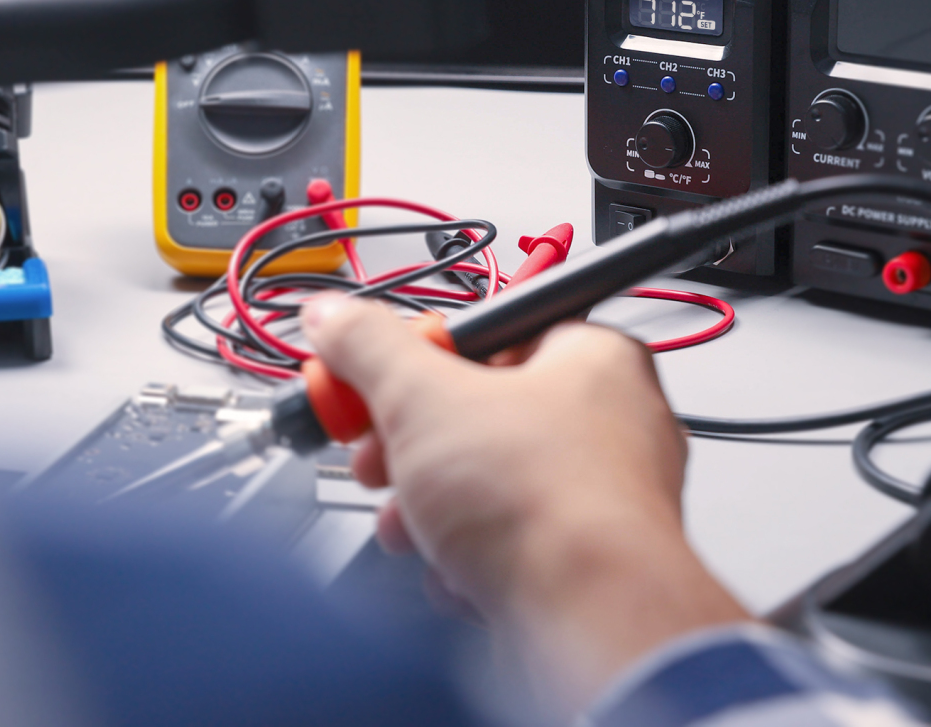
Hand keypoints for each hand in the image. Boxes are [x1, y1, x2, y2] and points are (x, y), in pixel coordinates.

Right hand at [301, 295, 749, 708]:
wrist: (589, 631)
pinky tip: (451, 565)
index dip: (414, 356)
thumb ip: (368, 346)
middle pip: (478, 411)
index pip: (486, 332)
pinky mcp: (584, 564)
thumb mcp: (422, 396)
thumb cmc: (548, 506)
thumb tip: (336, 317)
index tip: (366, 374)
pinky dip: (467, 553)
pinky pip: (507, 541)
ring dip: (427, 504)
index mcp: (592, 357)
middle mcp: (611, 422)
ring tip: (408, 520)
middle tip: (376, 454)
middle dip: (408, 442)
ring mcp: (600, 498)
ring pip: (486, 483)